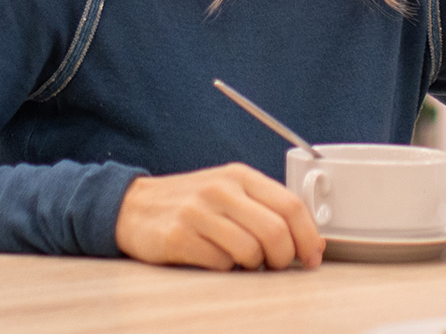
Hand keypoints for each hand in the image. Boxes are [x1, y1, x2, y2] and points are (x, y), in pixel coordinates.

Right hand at [115, 163, 324, 270]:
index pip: (291, 205)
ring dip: (254, 265)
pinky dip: (226, 269)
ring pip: (251, 251)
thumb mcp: (230, 192)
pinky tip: (215, 259)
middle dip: (285, 257)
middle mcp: (220, 189)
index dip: (309, 235)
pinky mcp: (178, 236)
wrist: (132, 207)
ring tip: (243, 261)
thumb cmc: (190, 203)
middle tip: (278, 265)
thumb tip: (310, 242)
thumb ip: (267, 209)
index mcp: (240, 176)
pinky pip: (220, 264)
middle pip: (275, 231)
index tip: (312, 256)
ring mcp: (198, 212)